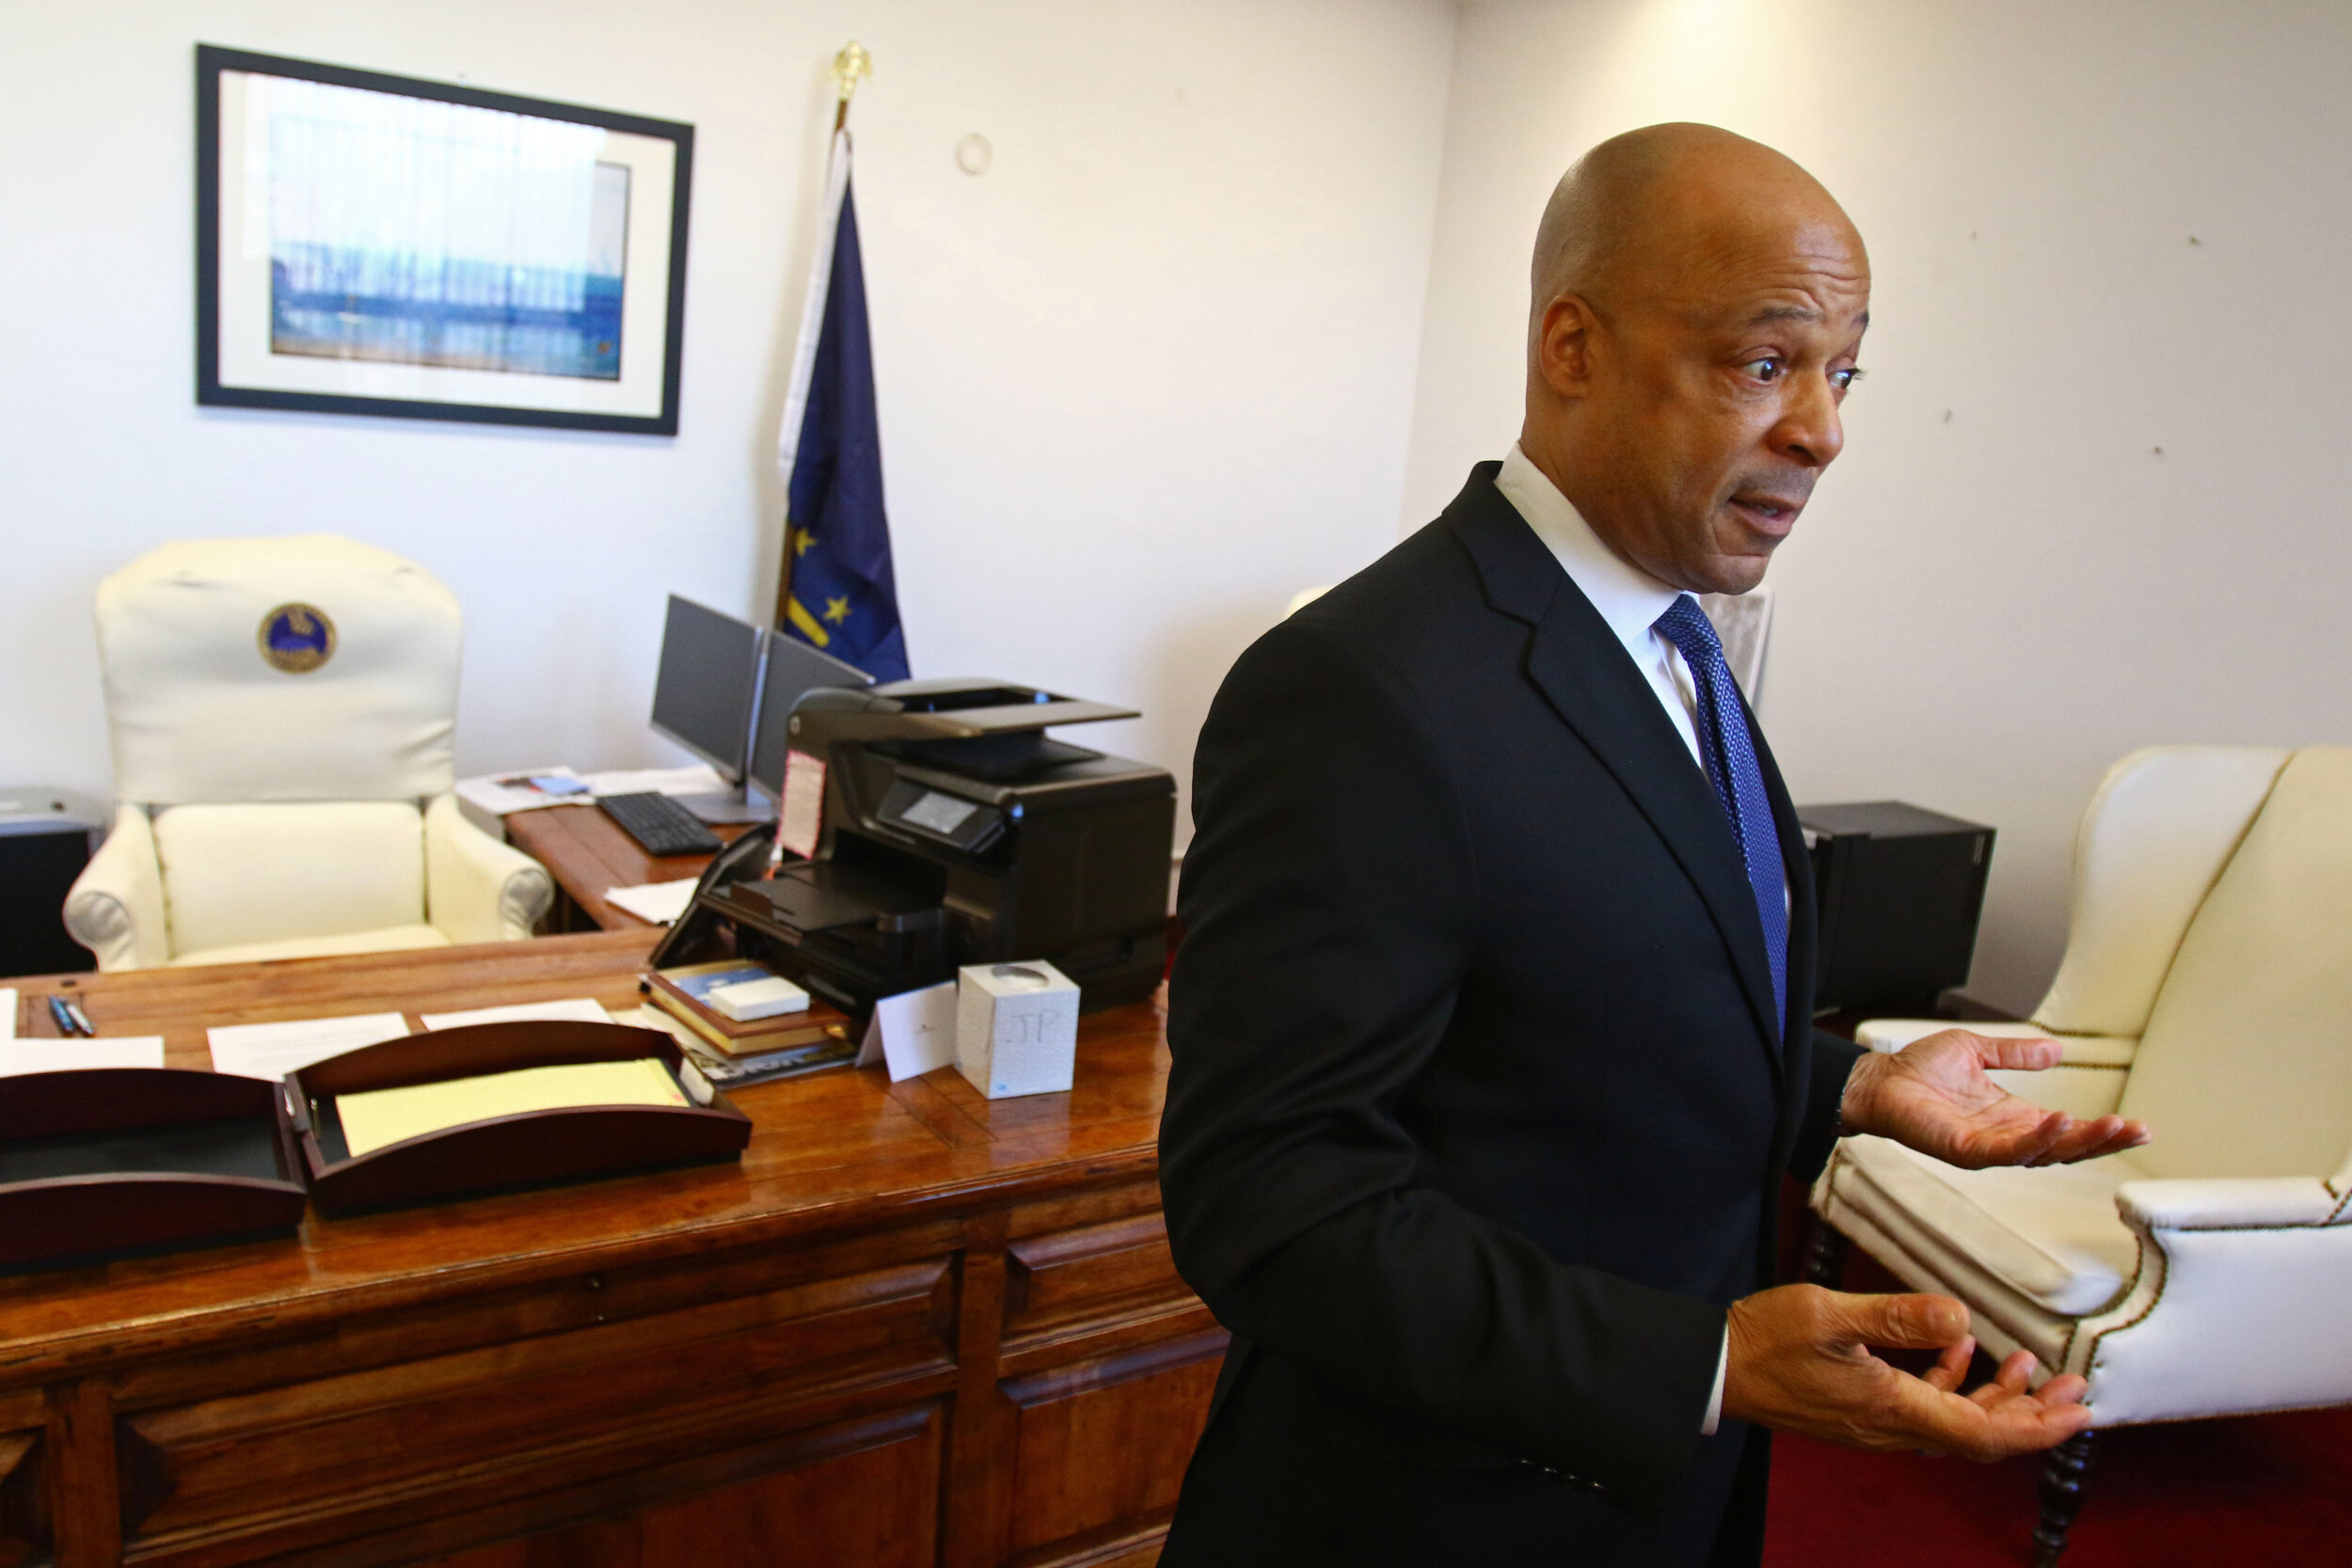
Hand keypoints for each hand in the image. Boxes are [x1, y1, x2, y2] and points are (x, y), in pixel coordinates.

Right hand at [1722, 1284, 2092, 1459]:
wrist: (1718, 1369)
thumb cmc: (1766, 1341)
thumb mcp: (1830, 1316)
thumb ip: (1897, 1315)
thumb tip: (1961, 1317)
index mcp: (1892, 1408)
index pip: (1983, 1433)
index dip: (2038, 1426)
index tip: (2079, 1410)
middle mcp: (1892, 1427)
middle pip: (1980, 1436)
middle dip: (2033, 1416)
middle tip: (2074, 1392)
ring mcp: (1877, 1424)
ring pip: (1956, 1425)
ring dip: (1998, 1400)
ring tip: (2030, 1367)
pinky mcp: (1863, 1412)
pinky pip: (1925, 1411)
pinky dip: (1954, 1386)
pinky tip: (1959, 1351)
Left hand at [1840, 1030, 2149, 1168]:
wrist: (1878, 1079)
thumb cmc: (1919, 1069)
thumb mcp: (1977, 1052)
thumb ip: (2016, 1054)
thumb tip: (2056, 1051)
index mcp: (2013, 1116)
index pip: (2068, 1129)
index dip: (2101, 1130)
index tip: (2137, 1125)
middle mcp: (2006, 1137)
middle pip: (2066, 1148)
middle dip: (2105, 1142)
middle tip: (2140, 1132)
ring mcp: (1988, 1147)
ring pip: (2044, 1153)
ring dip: (2080, 1141)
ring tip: (2112, 1127)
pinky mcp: (1966, 1150)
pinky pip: (2008, 1151)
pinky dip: (2036, 1139)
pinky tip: (2060, 1123)